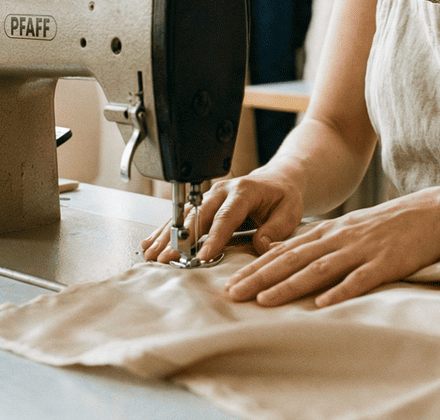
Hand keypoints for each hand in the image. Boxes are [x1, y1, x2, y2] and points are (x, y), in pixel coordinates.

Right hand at [139, 170, 305, 263]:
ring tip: (152, 255)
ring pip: (184, 216)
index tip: (203, 256)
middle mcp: (221, 191)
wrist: (277, 180)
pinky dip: (164, 231)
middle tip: (166, 258)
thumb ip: (276, 230)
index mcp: (243, 191)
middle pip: (197, 216)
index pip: (225, 217)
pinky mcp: (201, 203)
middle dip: (180, 239)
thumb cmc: (282, 196)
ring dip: (167, 236)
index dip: (213, 237)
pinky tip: (150, 244)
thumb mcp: (289, 212)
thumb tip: (261, 246)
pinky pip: (181, 217)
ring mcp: (208, 196)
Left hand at [223, 188, 439, 307]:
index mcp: (329, 232)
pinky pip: (359, 279)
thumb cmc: (388, 225)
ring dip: (288, 285)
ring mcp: (361, 251)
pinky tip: (321, 304)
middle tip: (232, 294)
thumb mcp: (348, 228)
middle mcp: (339, 239)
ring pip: (318, 269)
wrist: (431, 213)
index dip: (255, 267)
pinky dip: (338, 291)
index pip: (284, 251)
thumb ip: (319, 244)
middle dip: (259, 278)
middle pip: (292, 260)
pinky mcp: (384, 263)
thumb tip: (286, 258)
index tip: (230, 283)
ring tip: (263, 300)